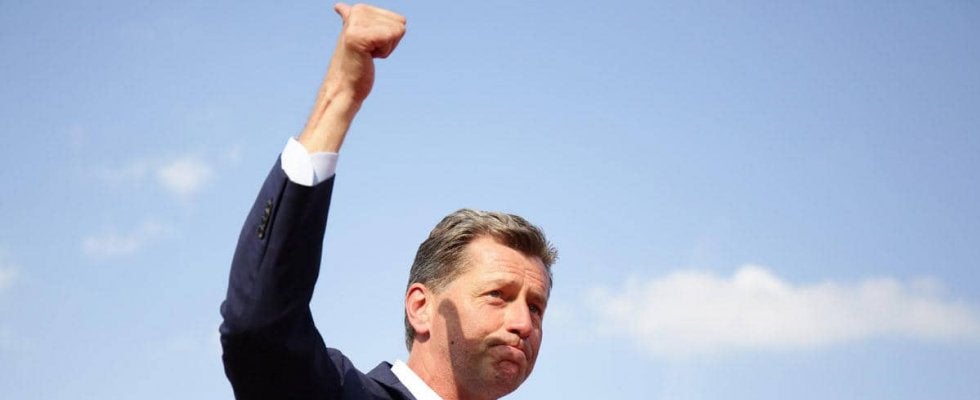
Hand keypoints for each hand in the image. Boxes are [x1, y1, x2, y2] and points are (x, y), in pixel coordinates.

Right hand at [299, 3, 405, 152]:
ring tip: (366, 54)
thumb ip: (352, 21)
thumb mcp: (357, 39)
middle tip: (368, 53)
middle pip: (400, 23)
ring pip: (398, 30)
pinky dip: (384, 52)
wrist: (344, 88)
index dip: (390, 39)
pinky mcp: (360, 35)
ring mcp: (357, 22)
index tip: (370, 47)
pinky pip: (391, 37)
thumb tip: (339, 7)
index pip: (399, 19)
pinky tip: (367, 57)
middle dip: (390, 43)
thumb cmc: (354, 67)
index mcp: (358, 9)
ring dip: (386, 48)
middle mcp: (357, 11)